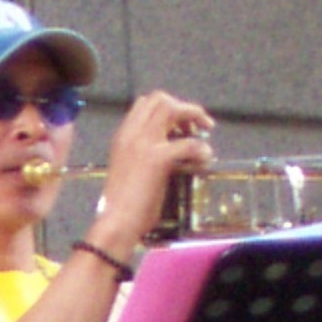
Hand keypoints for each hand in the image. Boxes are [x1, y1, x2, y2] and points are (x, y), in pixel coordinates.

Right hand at [92, 90, 216, 250]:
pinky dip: (202, 150)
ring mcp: (144, 143)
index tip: (180, 124)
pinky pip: (189, 143)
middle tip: (197, 126)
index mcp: (123, 136)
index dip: (168, 107)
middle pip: (160, 99)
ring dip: (194, 116)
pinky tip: (205, 160)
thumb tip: (168, 148)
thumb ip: (141, 154)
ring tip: (204, 133)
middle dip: (183, 107)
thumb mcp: (128, 169)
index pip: (144, 103)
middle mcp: (131, 133)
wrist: (116, 222)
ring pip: (172, 109)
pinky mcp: (158, 159)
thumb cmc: (121, 204)